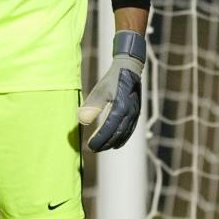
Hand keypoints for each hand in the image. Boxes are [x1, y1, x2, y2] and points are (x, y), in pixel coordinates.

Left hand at [78, 30, 145, 151]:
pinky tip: (117, 143)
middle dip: (105, 144)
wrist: (129, 68)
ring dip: (114, 143)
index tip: (90, 146)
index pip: (108, 129)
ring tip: (103, 148)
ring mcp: (135, 113)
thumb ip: (91, 106)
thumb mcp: (99, 90)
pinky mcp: (136, 112)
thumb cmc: (112, 78)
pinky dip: (123, 138)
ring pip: (125, 133)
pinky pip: (130, 129)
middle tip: (94, 149)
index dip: (99, 140)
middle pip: (117, 134)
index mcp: (120, 107)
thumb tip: (81, 120)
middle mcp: (130, 113)